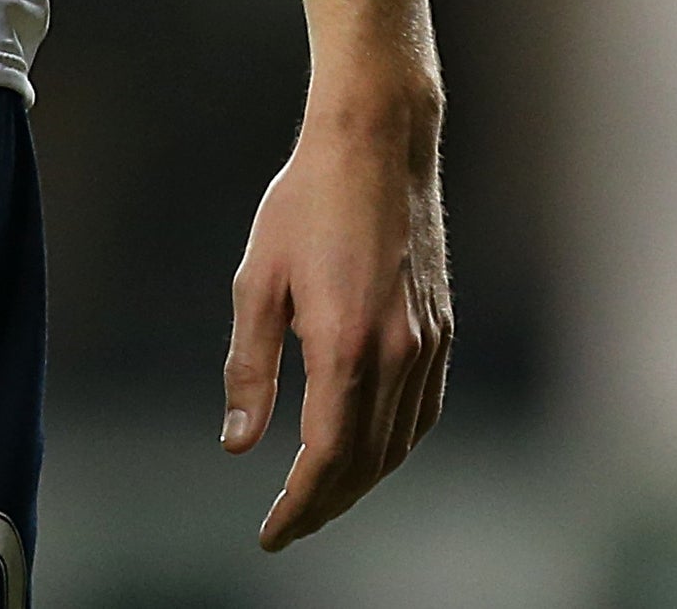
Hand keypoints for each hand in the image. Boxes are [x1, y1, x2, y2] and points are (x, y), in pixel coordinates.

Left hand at [221, 94, 450, 550]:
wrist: (378, 142)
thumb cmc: (306, 201)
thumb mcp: (257, 279)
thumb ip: (249, 367)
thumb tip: (237, 445)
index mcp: (345, 345)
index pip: (325, 457)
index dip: (298, 505)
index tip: (271, 534)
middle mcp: (397, 354)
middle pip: (365, 463)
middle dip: (326, 505)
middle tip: (288, 527)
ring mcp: (427, 344)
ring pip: (399, 445)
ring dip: (360, 483)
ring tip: (320, 499)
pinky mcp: (439, 329)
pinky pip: (422, 413)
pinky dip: (394, 447)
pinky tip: (367, 451)